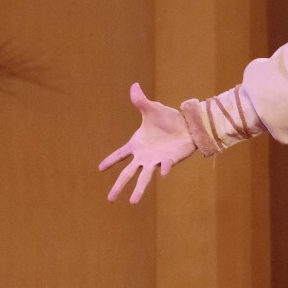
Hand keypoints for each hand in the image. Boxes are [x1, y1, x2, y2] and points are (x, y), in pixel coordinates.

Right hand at [98, 82, 194, 202]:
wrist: (188, 125)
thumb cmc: (168, 119)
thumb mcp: (152, 109)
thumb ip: (140, 101)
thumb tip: (134, 85)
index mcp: (137, 144)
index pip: (120, 154)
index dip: (110, 161)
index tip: (99, 169)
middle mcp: (145, 156)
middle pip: (129, 173)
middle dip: (119, 185)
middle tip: (110, 199)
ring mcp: (157, 160)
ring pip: (145, 177)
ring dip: (139, 189)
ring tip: (133, 202)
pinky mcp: (170, 160)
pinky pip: (165, 166)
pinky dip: (164, 169)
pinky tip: (162, 173)